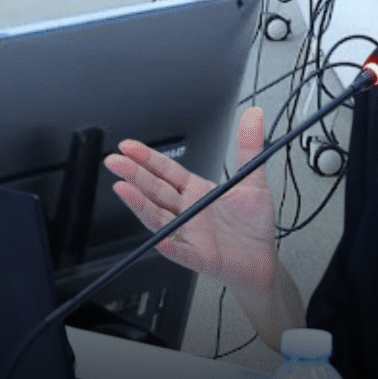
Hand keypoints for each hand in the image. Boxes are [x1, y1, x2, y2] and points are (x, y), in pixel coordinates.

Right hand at [104, 106, 280, 296]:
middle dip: (133, 175)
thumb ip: (249, 148)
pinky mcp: (201, 257)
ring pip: (160, 218)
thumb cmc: (253, 225)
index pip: (165, 171)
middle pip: (155, 191)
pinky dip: (171, 247)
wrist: (263, 261)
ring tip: (123, 190)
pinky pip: (183, 252)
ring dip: (140, 205)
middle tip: (114, 162)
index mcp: (195, 191)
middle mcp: (187, 211)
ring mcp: (190, 234)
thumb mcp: (253, 180)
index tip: (128, 146)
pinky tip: (161, 240)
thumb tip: (253, 117)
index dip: (146, 158)